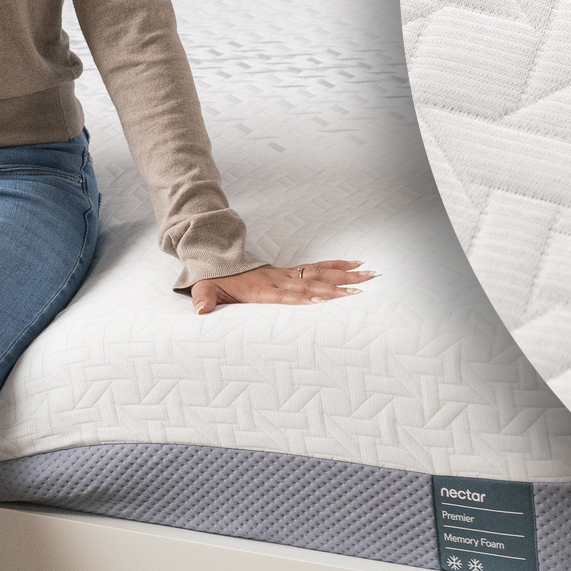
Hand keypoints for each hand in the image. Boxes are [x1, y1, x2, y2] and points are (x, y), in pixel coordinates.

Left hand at [189, 261, 372, 314]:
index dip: (311, 296)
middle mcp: (280, 281)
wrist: (216, 261)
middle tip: (364, 286)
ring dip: (345, 274)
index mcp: (264, 290)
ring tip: (369, 273)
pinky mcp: (290, 272)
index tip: (331, 297)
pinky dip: (336, 266)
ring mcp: (287, 275)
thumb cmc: (213, 281)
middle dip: (340, 285)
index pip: (292, 295)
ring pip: (320, 274)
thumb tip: (201, 310)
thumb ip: (204, 300)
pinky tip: (354, 264)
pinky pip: (317, 268)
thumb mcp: (204, 290)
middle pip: (314, 283)